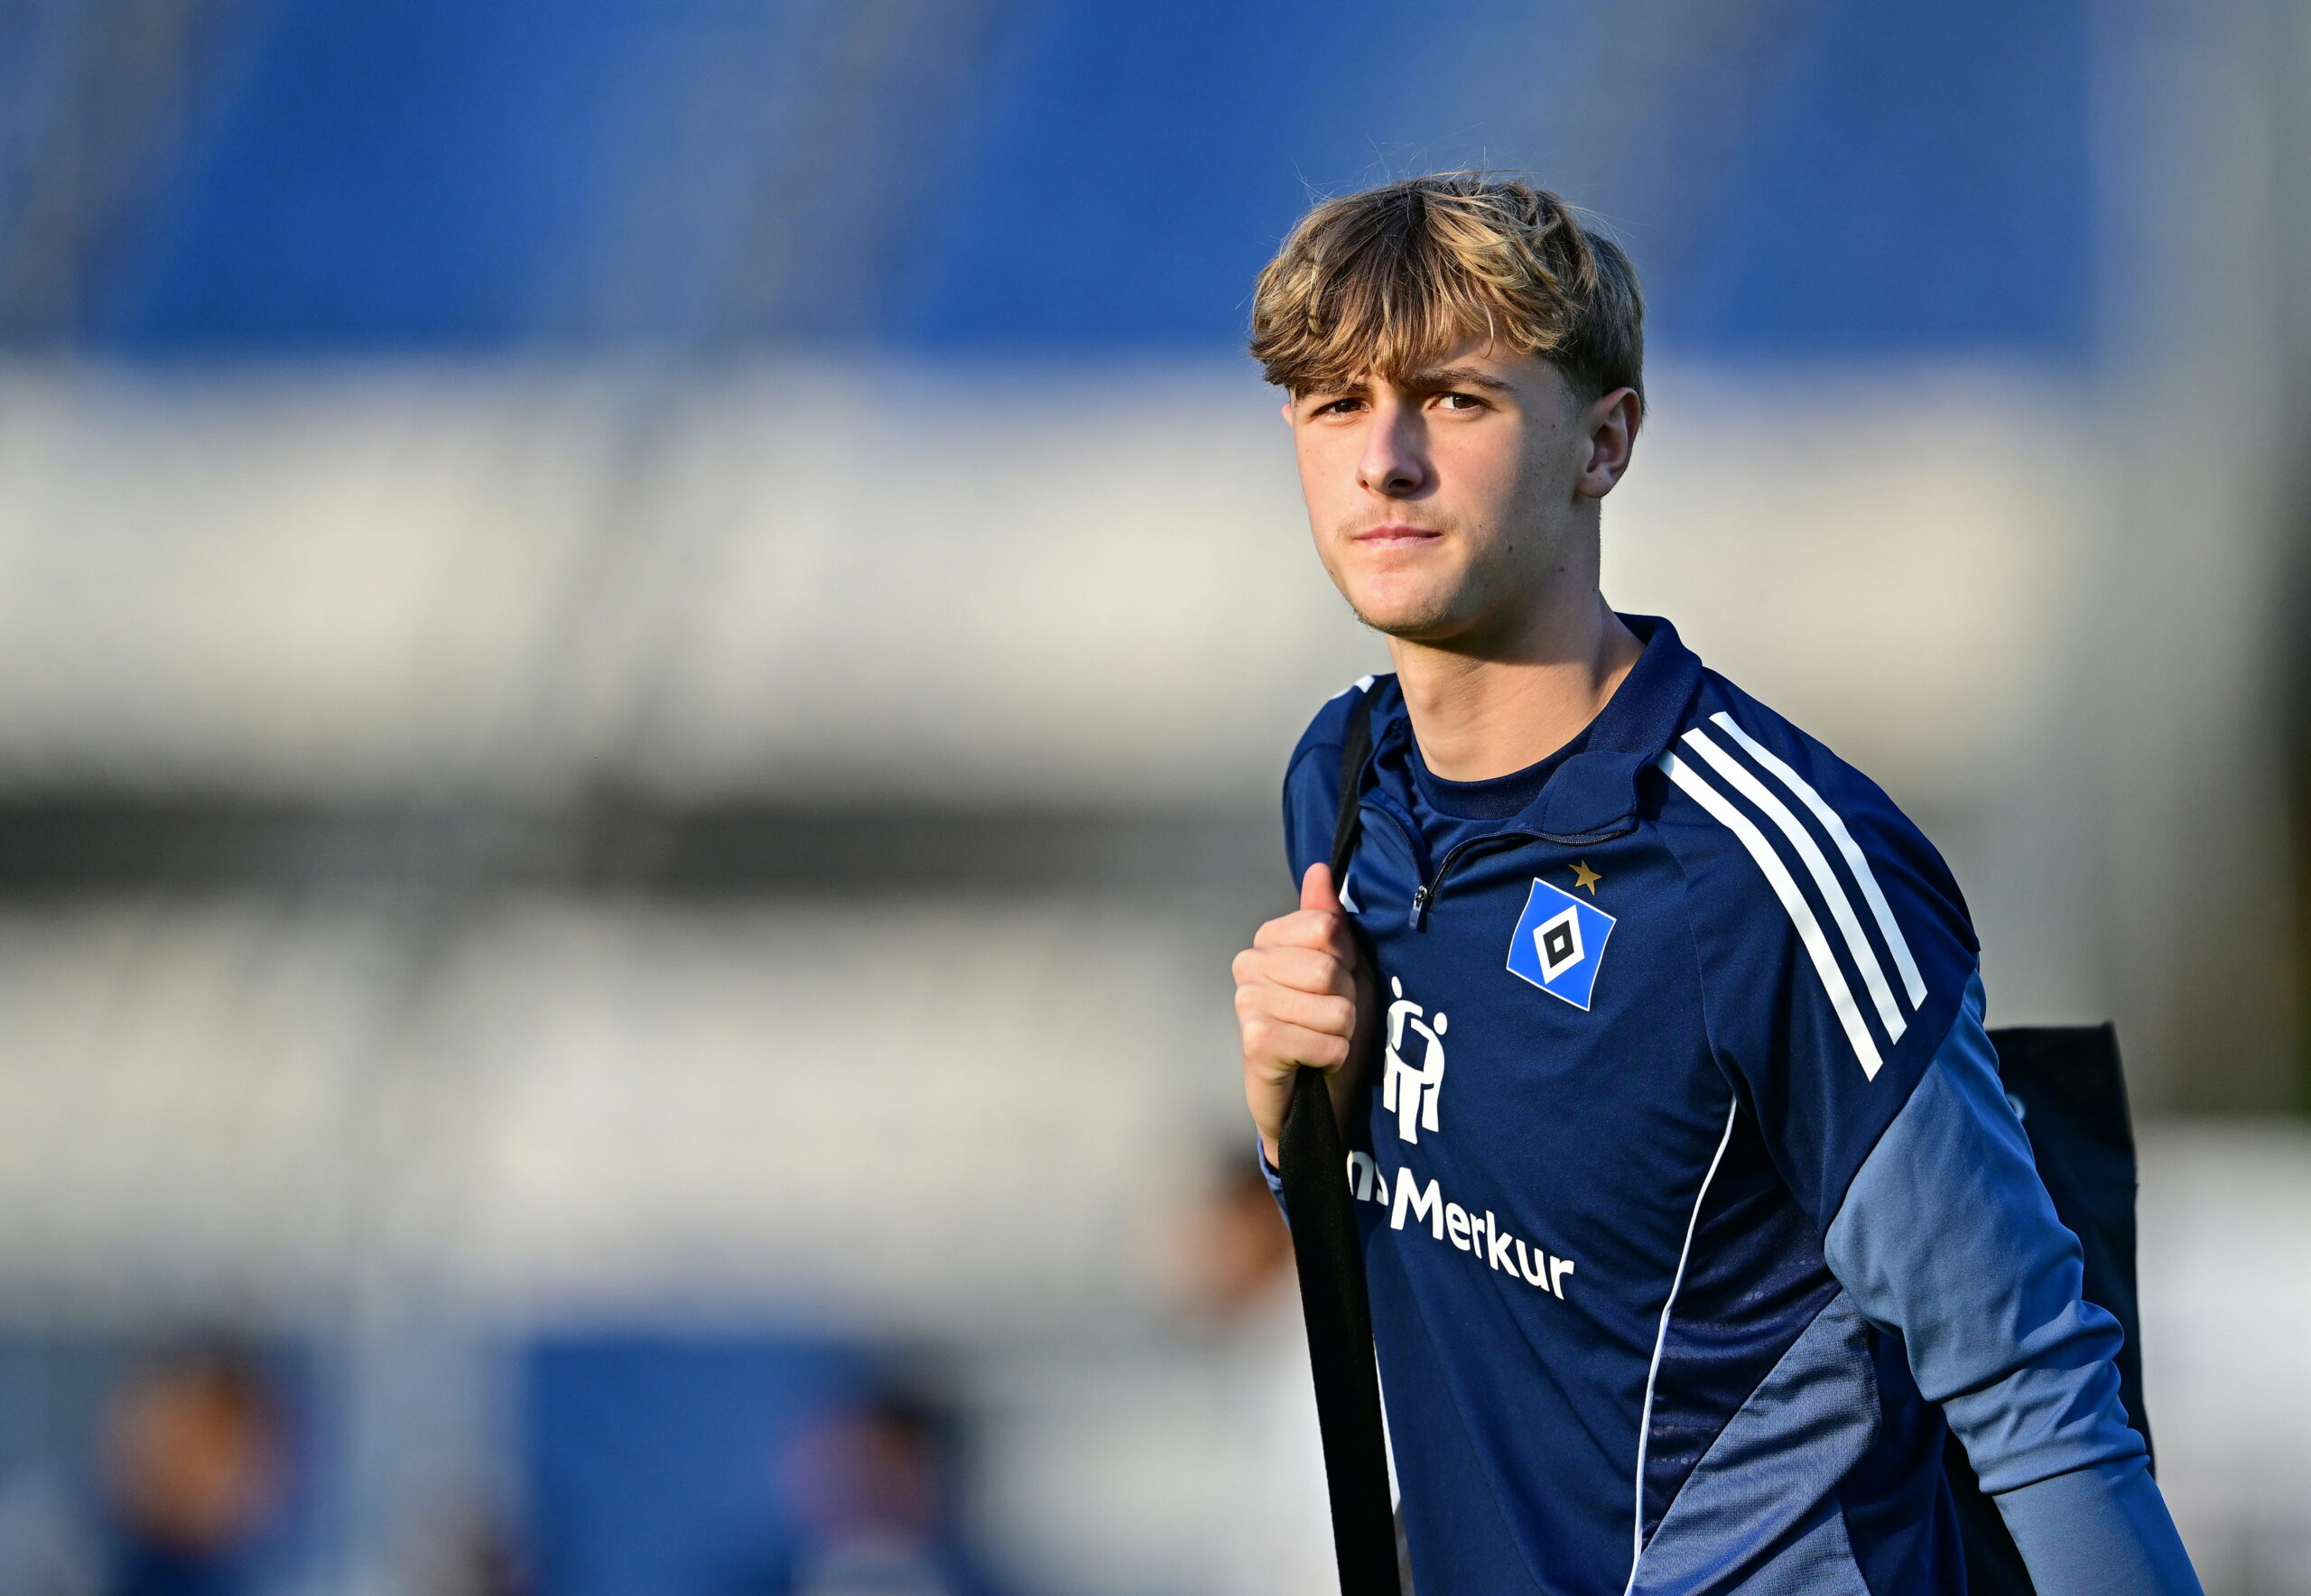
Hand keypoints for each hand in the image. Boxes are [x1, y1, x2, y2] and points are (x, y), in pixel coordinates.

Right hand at [1232, 863, 1369, 1167]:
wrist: (1318, 1098)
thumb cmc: (1331, 1028)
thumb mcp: (1344, 967)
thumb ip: (1328, 918)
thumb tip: (1319, 868)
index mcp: (1269, 940)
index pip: (1326, 926)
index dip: (1347, 960)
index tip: (1337, 983)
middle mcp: (1248, 965)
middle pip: (1330, 967)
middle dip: (1347, 1000)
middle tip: (1331, 1019)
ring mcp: (1247, 1003)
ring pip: (1333, 1007)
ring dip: (1342, 1032)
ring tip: (1321, 1041)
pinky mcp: (1255, 1042)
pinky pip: (1324, 1041)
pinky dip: (1332, 1056)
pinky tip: (1313, 1063)